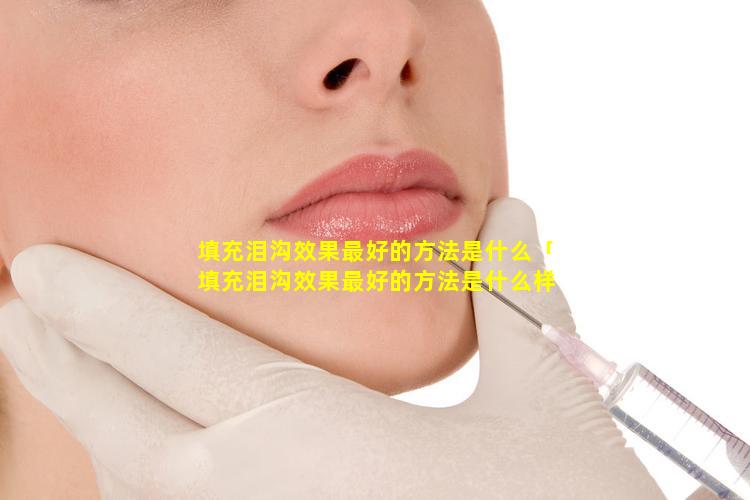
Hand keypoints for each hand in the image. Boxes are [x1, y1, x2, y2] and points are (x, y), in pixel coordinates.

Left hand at [0, 198, 664, 498]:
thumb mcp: (544, 400)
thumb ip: (514, 298)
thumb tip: (513, 212)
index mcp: (313, 438)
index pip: (172, 353)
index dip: (96, 303)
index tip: (36, 265)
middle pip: (124, 427)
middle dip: (62, 364)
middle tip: (16, 314)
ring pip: (138, 494)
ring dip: (98, 427)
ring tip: (76, 379)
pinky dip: (145, 494)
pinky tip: (148, 467)